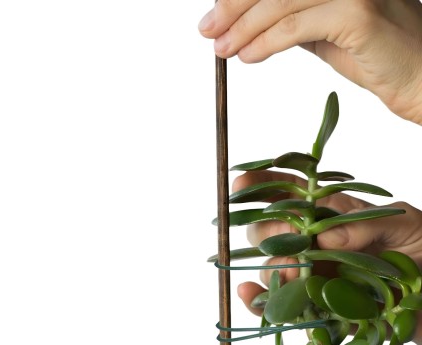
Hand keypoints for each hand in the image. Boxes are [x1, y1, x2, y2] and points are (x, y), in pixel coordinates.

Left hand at [198, 0, 421, 123]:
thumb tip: (252, 20)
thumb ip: (293, 18)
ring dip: (244, 26)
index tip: (216, 12)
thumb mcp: (324, 29)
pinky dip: (265, 42)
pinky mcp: (358, 13)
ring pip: (281, 1)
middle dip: (234, 6)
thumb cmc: (372, 52)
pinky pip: (297, 26)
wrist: (418, 75)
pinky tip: (246, 56)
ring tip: (220, 49)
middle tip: (207, 28)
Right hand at [232, 170, 421, 344]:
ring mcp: (311, 277)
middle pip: (270, 231)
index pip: (291, 194)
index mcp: (334, 216)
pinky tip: (250, 292)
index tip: (242, 182)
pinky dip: (258, 301)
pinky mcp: (313, 310)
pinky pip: (277, 307)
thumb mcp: (409, 225)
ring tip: (288, 269)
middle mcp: (316, 245)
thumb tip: (322, 236)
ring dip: (269, 265)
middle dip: (267, 230)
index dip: (264, 185)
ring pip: (270, 266)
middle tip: (283, 236)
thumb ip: (366, 223)